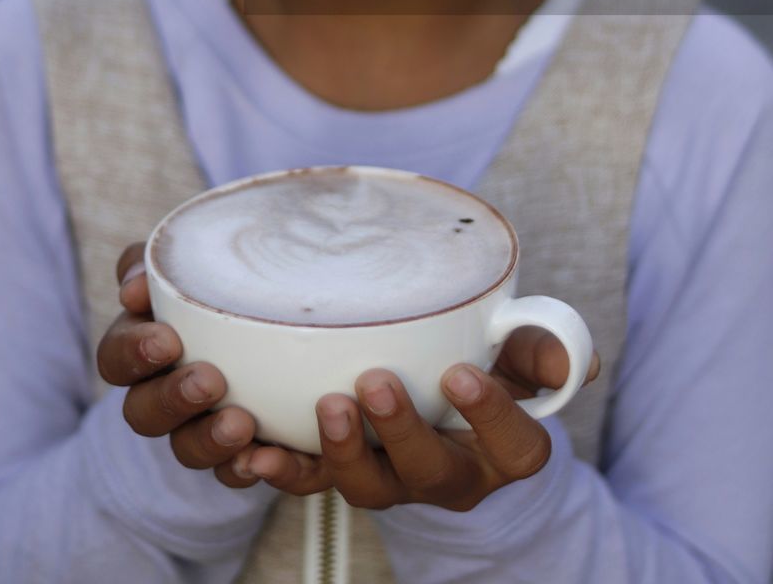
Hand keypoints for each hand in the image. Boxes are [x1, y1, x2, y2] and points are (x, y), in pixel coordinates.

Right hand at [97, 243, 258, 472]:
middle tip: (210, 380)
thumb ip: (155, 261)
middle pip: (142, 414)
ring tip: (242, 424)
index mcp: (141, 345)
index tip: (168, 340)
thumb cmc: (220, 276)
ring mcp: (195, 426)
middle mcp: (160, 393)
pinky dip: (245, 469)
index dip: (134, 354)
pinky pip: (232, 474)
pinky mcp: (235, 452)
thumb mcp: (189, 256)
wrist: (280, 304)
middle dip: (172, 399)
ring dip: (208, 440)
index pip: (116, 358)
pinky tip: (266, 456)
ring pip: (186, 450)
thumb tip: (137, 284)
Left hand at [218, 333, 599, 511]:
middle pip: (431, 473)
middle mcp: (449, 473)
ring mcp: (393, 477)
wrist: (442, 388)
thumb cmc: (485, 359)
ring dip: (341, 453)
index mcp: (502, 448)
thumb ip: (541, 348)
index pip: (516, 449)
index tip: (462, 373)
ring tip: (328, 405)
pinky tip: (258, 450)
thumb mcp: (519, 351)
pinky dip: (284, 470)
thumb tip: (578, 361)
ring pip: (368, 488)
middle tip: (376, 382)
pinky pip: (311, 483)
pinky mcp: (341, 469)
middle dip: (402, 433)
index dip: (491, 416)